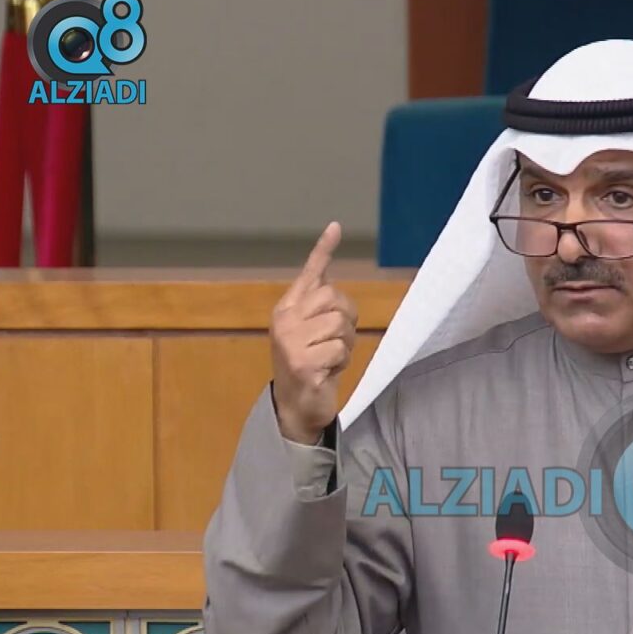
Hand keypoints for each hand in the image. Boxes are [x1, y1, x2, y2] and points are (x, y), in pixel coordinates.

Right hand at [271, 222, 357, 443]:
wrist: (295, 406)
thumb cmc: (310, 364)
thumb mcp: (313, 331)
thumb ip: (319, 305)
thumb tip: (326, 272)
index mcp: (287, 308)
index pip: (310, 274)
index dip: (323, 250)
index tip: (336, 227)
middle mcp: (285, 320)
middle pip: (334, 298)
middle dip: (347, 319)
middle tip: (337, 340)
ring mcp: (290, 341)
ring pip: (340, 325)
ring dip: (345, 345)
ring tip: (330, 357)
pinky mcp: (302, 363)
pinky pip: (339, 350)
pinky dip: (341, 363)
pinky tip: (327, 372)